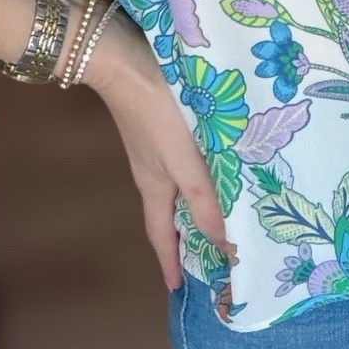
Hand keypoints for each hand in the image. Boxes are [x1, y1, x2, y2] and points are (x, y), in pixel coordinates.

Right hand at [82, 13, 229, 289]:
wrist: (125, 59)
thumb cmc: (155, 114)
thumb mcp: (183, 160)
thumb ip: (204, 199)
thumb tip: (224, 242)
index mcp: (155, 186)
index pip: (163, 236)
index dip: (171, 262)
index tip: (178, 290)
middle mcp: (154, 170)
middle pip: (171, 212)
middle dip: (187, 234)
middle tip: (210, 251)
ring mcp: (157, 144)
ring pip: (180, 185)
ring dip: (198, 201)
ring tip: (224, 210)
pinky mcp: (164, 120)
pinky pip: (186, 158)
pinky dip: (201, 169)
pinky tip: (219, 158)